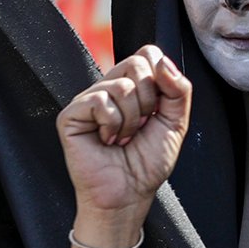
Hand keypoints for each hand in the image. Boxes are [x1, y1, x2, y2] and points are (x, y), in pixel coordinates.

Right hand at [59, 45, 191, 246]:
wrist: (129, 193)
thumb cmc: (147, 163)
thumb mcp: (176, 121)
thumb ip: (178, 89)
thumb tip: (162, 63)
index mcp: (132, 87)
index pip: (148, 54)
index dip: (161, 79)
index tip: (157, 111)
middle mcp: (108, 88)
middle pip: (137, 63)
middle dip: (149, 100)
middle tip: (139, 126)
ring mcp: (87, 101)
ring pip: (120, 85)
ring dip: (131, 119)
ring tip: (123, 138)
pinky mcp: (70, 115)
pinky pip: (99, 101)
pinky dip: (112, 124)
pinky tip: (106, 140)